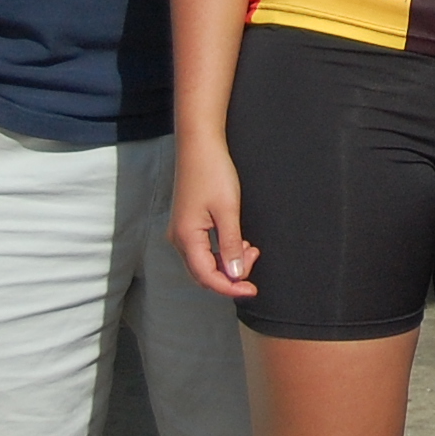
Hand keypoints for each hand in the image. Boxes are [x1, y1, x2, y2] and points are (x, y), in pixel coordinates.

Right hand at [170, 138, 257, 299]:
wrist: (199, 145)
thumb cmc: (213, 173)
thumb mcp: (228, 210)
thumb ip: (231, 245)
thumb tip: (236, 275)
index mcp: (186, 238)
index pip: (207, 277)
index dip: (230, 288)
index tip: (253, 290)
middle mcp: (179, 239)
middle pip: (204, 273)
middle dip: (231, 275)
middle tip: (255, 258)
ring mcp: (181, 232)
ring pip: (204, 262)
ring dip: (228, 261)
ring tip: (251, 247)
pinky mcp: (187, 224)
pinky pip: (204, 249)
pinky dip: (222, 251)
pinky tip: (239, 240)